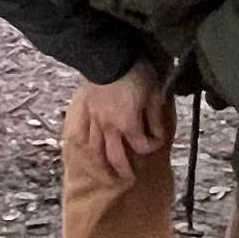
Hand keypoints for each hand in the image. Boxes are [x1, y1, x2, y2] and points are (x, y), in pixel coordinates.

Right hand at [66, 62, 171, 181]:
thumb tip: (156, 131)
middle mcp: (109, 128)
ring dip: (101, 165)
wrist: (108, 57)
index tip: (159, 139)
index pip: (142, 145)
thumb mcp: (154, 92)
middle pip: (116, 156)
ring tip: (105, 173)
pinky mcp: (84, 110)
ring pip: (95, 149)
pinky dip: (82, 144)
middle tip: (129, 180)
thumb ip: (154, 116)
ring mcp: (94, 120)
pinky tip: (84, 149)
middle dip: (124, 170)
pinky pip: (79, 131)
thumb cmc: (135, 73)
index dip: (153, 144)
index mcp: (128, 125)